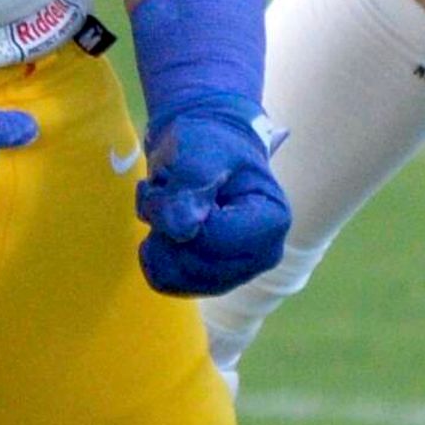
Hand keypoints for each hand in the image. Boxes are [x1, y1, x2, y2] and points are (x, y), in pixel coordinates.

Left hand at [134, 98, 291, 297]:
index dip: (182, 214)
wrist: (205, 146)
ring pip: (175, 276)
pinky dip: (154, 251)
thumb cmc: (209, 143)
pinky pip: (165, 282)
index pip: (212, 239)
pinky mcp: (208, 281)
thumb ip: (191, 184)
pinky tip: (164, 224)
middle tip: (166, 189)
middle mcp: (260, 257)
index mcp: (270, 223)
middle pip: (193, 263)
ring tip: (166, 203)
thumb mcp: (199, 150)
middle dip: (166, 224)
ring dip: (157, 235)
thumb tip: (182, 231)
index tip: (178, 182)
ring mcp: (235, 274)